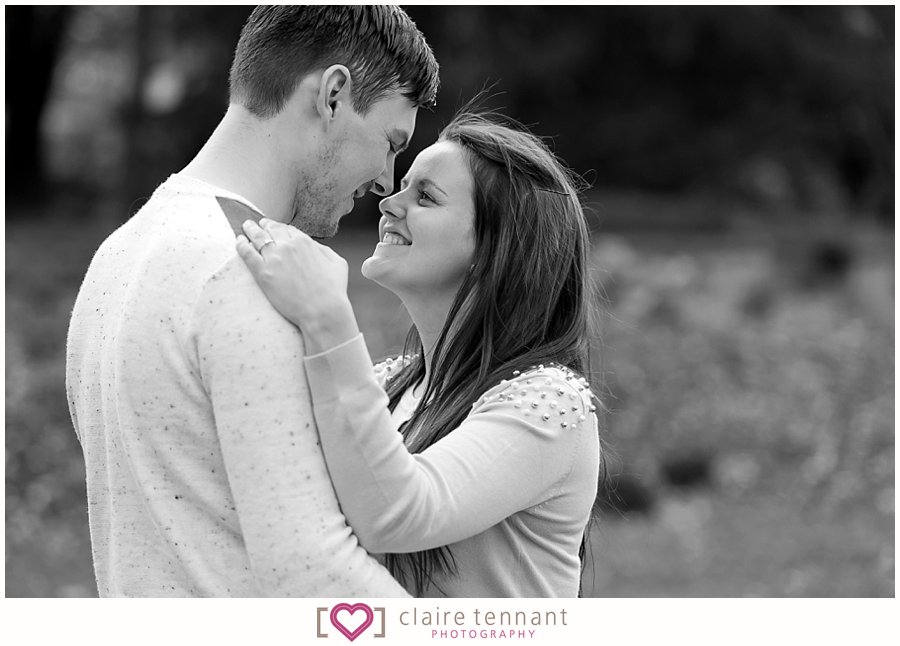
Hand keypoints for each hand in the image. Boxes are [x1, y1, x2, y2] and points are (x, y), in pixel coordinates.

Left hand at [236, 218, 358, 352]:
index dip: (278, 226)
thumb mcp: (337, 262)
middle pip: (270, 230)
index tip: (273, 226)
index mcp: (304, 242)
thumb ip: (323, 250)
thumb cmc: (333, 290)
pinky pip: (247, 254)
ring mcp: (274, 259)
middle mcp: (287, 246)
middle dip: (263, 225)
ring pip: (257, 238)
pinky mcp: (263, 273)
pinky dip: (241, 245)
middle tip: (256, 224)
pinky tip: (238, 241)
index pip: (287, 229)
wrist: (322, 310)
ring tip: (245, 227)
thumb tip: (314, 246)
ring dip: (250, 230)